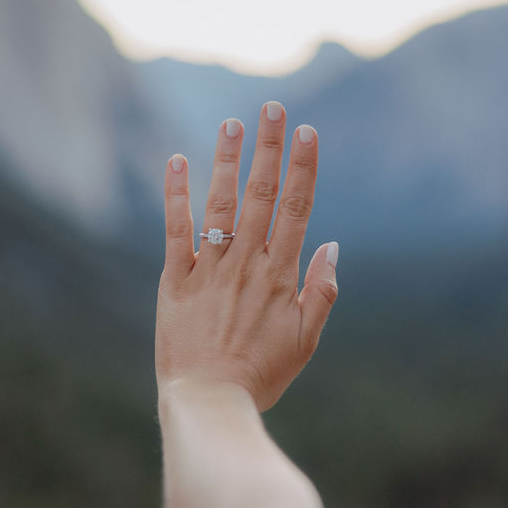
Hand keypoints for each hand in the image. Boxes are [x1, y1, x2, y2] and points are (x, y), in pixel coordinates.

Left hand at [156, 101, 338, 411]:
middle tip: (272, 108)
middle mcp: (246, 263)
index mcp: (280, 275)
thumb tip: (331, 244)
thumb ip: (321, 291)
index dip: (303, 167)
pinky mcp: (175, 279)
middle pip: (262, 194)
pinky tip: (178, 161)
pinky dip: (176, 194)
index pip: (296, 208)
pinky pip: (176, 229)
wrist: (209, 400)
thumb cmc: (261, 374)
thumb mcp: (306, 340)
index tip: (308, 131)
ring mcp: (209, 268)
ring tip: (232, 123)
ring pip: (221, 203)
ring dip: (227, 160)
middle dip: (269, 148)